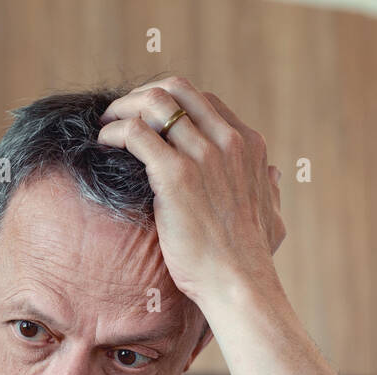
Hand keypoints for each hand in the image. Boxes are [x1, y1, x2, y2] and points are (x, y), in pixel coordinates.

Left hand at [96, 76, 284, 306]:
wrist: (238, 283)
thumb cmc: (251, 258)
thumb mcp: (273, 216)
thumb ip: (270, 189)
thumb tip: (273, 174)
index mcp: (248, 145)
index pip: (202, 100)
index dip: (169, 103)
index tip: (147, 119)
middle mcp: (227, 141)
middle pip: (176, 89)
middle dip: (142, 95)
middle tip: (120, 114)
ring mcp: (202, 155)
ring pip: (153, 103)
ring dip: (123, 109)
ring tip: (105, 126)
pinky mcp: (176, 174)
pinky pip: (136, 133)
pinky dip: (114, 132)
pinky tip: (102, 144)